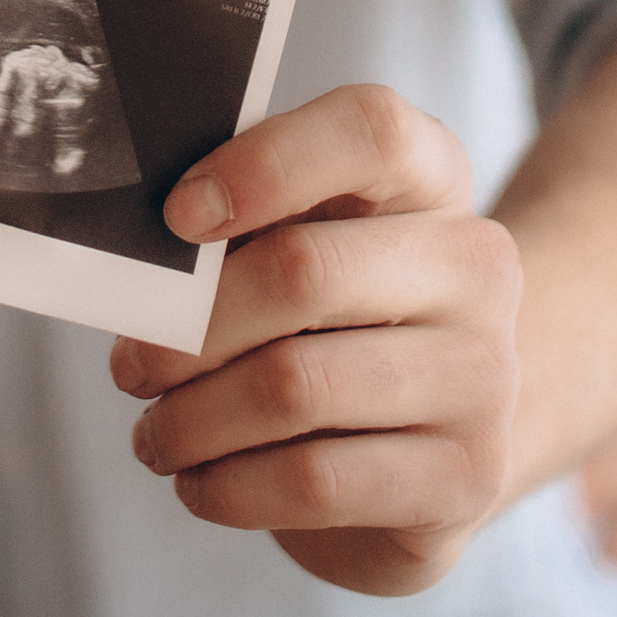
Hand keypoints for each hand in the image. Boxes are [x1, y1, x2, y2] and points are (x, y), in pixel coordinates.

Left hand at [108, 85, 520, 598]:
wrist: (436, 432)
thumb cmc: (335, 320)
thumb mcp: (299, 244)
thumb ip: (238, 229)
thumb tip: (138, 263)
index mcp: (432, 177)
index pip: (368, 129)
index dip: (264, 164)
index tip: (178, 216)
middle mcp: (476, 266)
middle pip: (304, 271)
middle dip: (189, 330)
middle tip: (131, 366)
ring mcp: (485, 374)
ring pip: (295, 388)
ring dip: (194, 420)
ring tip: (158, 434)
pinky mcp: (468, 476)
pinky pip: (315, 481)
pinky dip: (229, 487)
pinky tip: (202, 483)